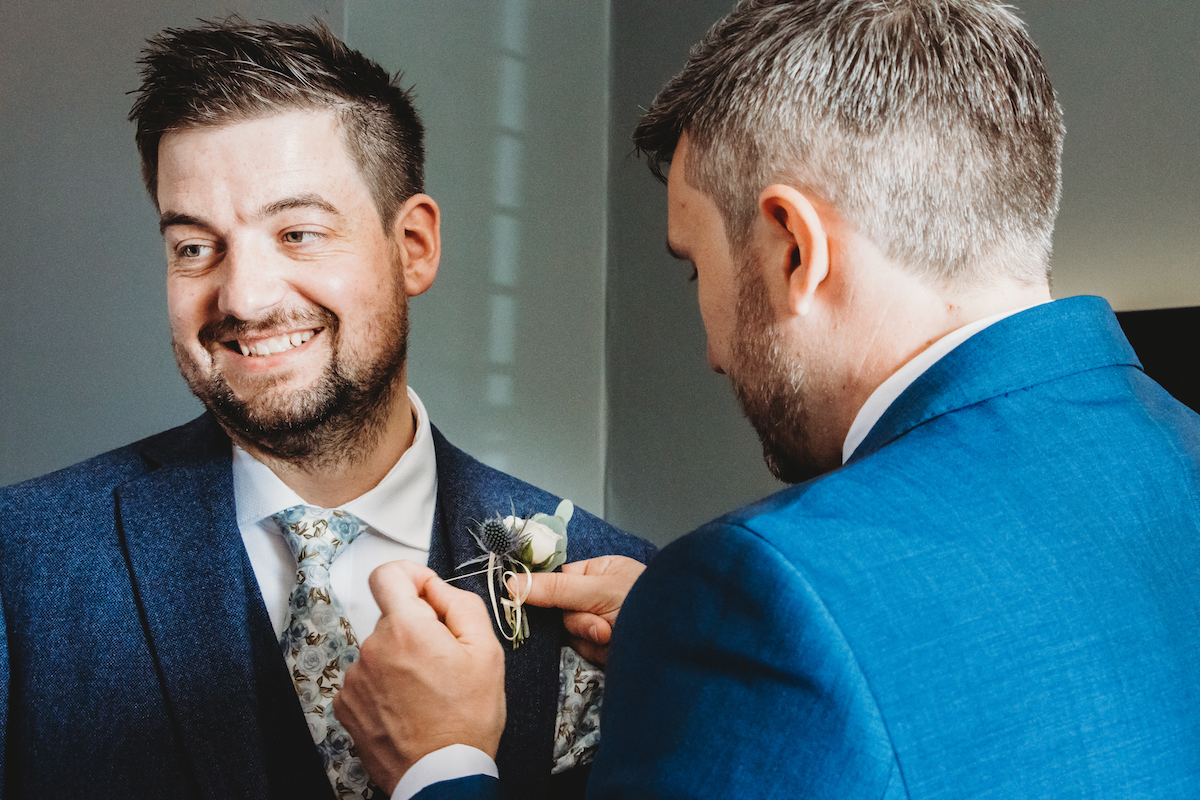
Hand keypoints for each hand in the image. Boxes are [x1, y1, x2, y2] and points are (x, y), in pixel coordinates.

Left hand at [335, 560, 505, 792]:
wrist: (440, 776)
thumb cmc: (467, 718)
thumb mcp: (487, 653)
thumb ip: (461, 606)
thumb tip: (436, 588)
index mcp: (407, 629)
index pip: (387, 574)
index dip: (410, 575)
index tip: (426, 593)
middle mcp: (372, 648)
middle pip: (393, 618)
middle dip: (418, 630)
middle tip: (445, 662)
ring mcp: (355, 678)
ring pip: (382, 650)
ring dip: (401, 660)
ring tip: (427, 693)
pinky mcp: (346, 704)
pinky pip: (367, 678)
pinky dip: (386, 685)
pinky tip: (408, 707)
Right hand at [519, 555, 645, 665]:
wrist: (678, 647)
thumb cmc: (647, 604)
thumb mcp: (599, 591)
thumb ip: (555, 589)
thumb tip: (511, 583)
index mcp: (600, 572)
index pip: (559, 580)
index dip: (548, 592)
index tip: (527, 599)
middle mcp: (599, 596)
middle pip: (562, 611)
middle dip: (580, 621)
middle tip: (602, 623)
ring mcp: (602, 623)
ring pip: (572, 634)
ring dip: (591, 638)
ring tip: (615, 635)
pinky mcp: (606, 649)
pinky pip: (584, 651)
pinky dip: (598, 652)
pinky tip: (617, 649)